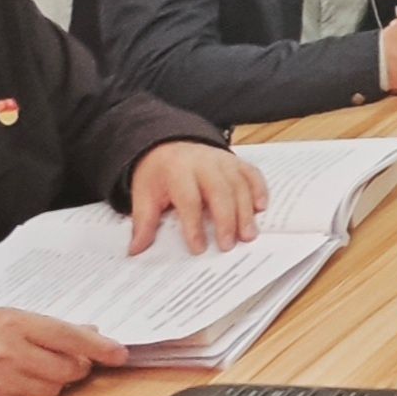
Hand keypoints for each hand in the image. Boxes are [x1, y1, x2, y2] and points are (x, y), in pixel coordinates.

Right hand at [0, 308, 123, 395]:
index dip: (99, 347)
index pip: (69, 336)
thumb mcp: (4, 318)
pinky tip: (8, 385)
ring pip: (51, 392)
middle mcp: (9, 352)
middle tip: (68, 364)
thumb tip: (88, 331)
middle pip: (67, 370)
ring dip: (50, 385)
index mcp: (14, 323)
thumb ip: (46, 327)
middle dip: (74, 369)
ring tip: (29, 372)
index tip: (119, 353)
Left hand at [128, 140, 263, 252]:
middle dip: (226, 219)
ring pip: (239, 184)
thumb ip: (144, 223)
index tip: (198, 248)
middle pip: (219, 191)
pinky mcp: (234, 161)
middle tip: (228, 245)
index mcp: (177, 170)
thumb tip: (136, 250)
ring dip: (245, 211)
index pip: (188, 199)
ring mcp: (222, 160)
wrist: (167, 145)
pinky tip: (260, 208)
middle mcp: (202, 162)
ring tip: (248, 235)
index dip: (194, 225)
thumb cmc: (158, 174)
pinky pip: (251, 173)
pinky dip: (259, 189)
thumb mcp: (144, 196)